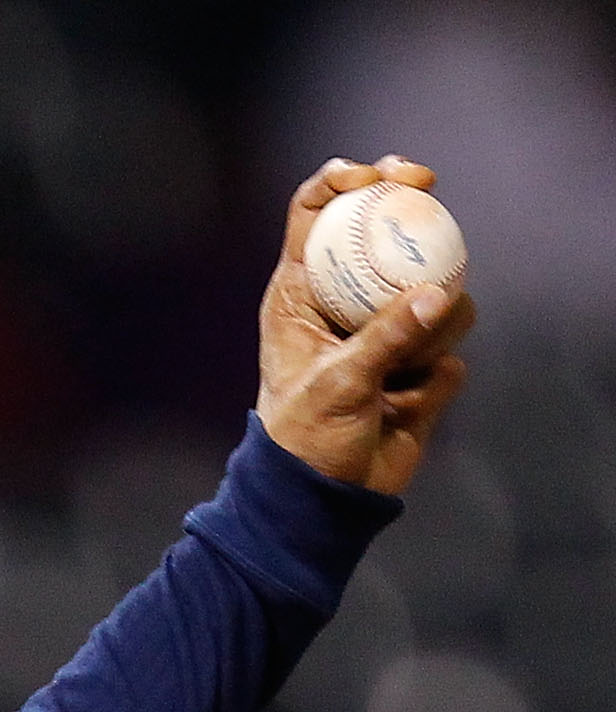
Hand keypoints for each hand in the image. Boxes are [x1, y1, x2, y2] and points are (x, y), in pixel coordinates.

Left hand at [256, 156, 477, 495]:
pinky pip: (448, 349)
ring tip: (401, 374)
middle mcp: (344, 302)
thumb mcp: (338, 383)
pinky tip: (404, 407)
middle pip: (387, 234)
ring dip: (430, 329)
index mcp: (300, 293)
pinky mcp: (419, 364)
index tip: (382, 174)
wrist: (324, 498)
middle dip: (415, 213)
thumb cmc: (305, 439)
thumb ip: (386, 337)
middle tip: (429, 187)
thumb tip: (438, 297)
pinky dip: (434, 376)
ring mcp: (384, 330)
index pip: (316, 215)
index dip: (346, 182)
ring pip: (434, 293)